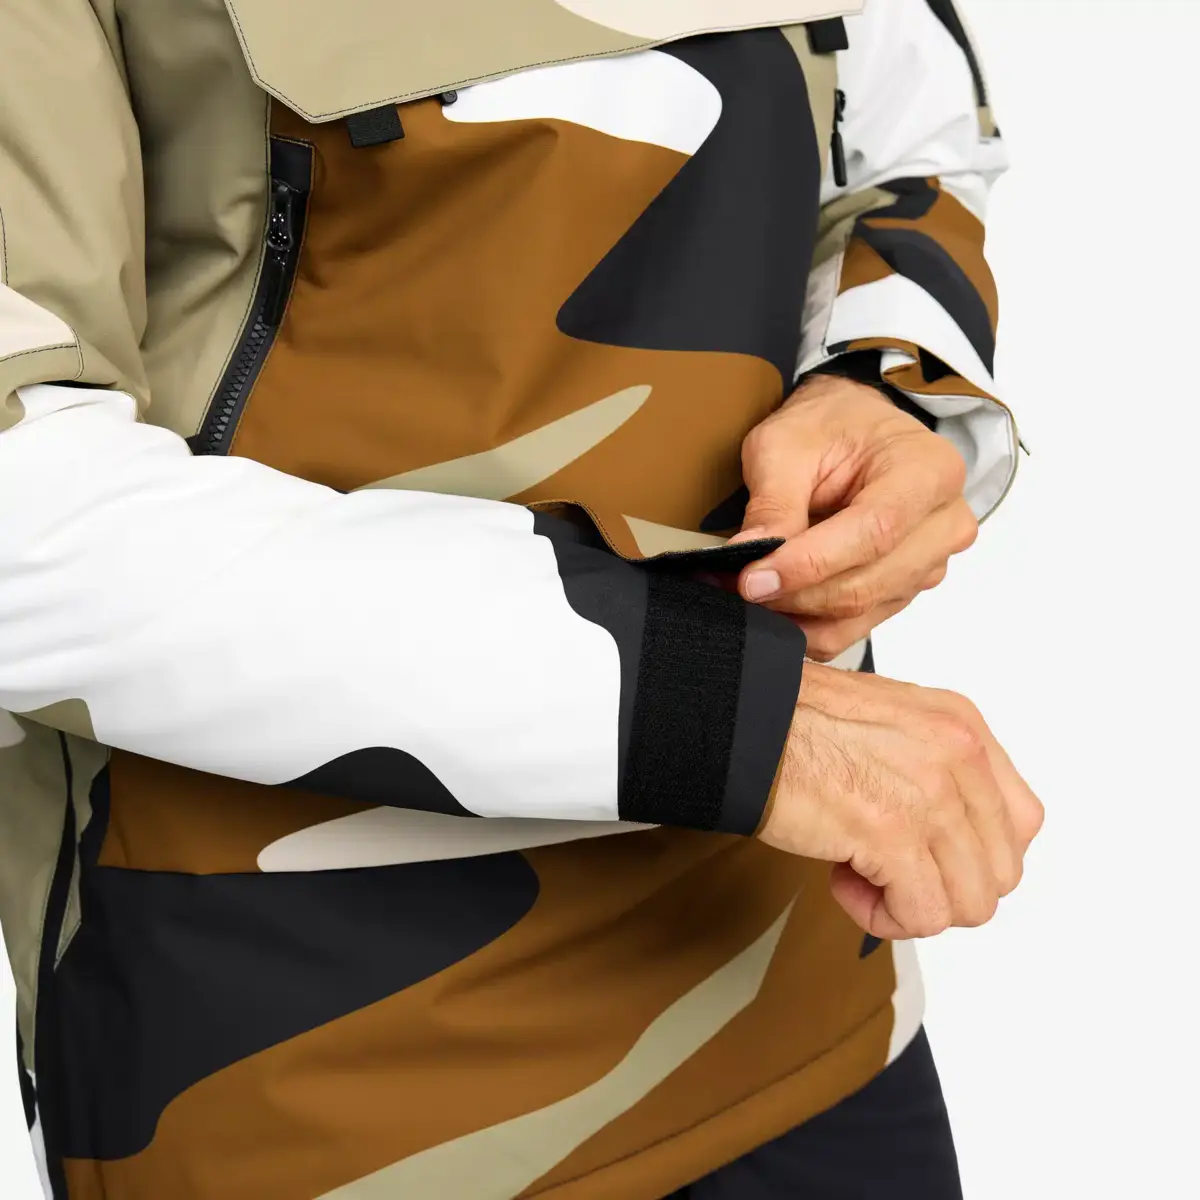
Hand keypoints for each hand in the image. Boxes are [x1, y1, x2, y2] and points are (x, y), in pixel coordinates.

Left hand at [732, 373, 978, 660]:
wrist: (854, 429)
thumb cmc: (830, 426)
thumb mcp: (787, 445)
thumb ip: (775, 501)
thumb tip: (750, 554)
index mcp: (928, 471)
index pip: (873, 532)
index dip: (810, 563)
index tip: (754, 578)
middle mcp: (943, 523)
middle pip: (868, 582)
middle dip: (795, 594)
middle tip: (736, 587)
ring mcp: (929, 563)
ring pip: (860, 613)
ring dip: (797, 614)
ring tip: (749, 594)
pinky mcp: (905, 591)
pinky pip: (855, 628)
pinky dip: (809, 627)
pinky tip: (775, 607)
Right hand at [759, 663, 1043, 938]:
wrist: (744, 719)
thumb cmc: (796, 721)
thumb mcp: (892, 722)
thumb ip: (935, 768)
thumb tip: (948, 840)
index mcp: (963, 727)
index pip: (1020, 823)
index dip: (972, 856)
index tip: (925, 854)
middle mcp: (960, 757)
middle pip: (1000, 872)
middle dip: (943, 887)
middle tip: (886, 868)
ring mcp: (931, 795)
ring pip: (970, 904)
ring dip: (913, 907)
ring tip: (859, 875)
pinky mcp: (892, 834)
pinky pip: (921, 916)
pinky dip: (884, 918)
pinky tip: (843, 883)